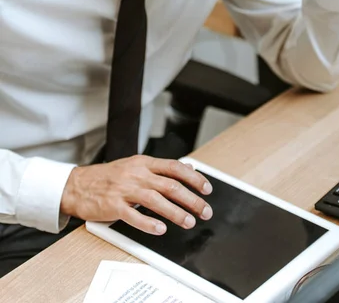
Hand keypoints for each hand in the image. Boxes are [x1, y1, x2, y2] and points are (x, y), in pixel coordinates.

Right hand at [61, 155, 212, 234]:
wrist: (77, 185)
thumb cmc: (108, 177)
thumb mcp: (136, 165)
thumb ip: (161, 168)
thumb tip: (187, 167)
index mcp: (143, 163)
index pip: (174, 168)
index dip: (193, 178)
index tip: (207, 189)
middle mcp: (136, 174)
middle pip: (170, 186)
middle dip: (191, 199)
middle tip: (204, 210)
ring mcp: (124, 190)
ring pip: (156, 201)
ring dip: (176, 213)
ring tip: (189, 222)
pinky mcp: (113, 206)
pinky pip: (133, 216)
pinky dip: (148, 224)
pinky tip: (161, 230)